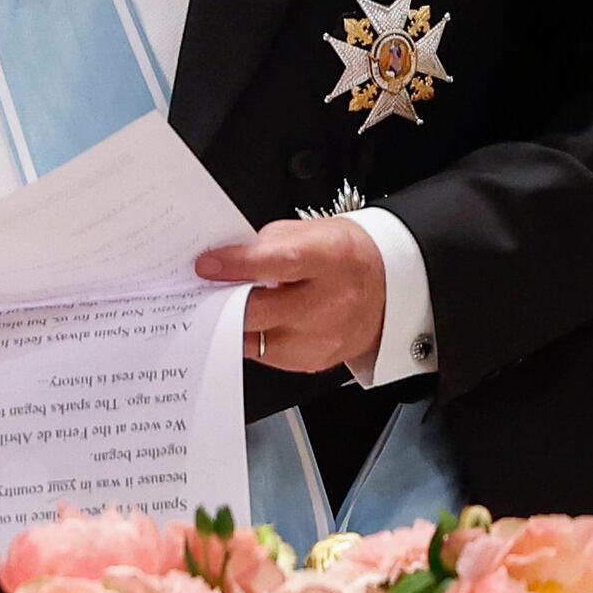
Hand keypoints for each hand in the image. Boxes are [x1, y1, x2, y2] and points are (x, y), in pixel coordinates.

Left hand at [198, 213, 387, 378]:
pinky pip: (266, 354)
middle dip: (224, 301)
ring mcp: (325, 337)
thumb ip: (266, 245)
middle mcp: (332, 302)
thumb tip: (224, 261)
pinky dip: (254, 338)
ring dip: (235, 323)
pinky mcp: (316, 360)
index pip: (277, 263)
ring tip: (231, 305)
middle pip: (261, 311)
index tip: (207, 265)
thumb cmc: (345, 255)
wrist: (386, 287)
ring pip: (256, 339)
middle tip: (206, 290)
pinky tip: (257, 322)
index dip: (237, 266)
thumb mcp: (310, 232)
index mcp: (332, 258)